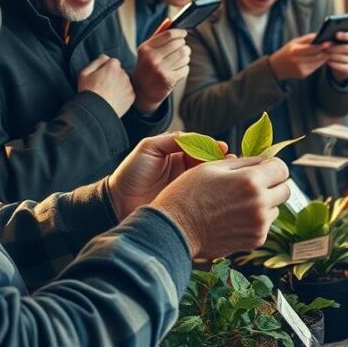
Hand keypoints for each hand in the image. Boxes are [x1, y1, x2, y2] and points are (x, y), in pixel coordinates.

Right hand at [78, 54, 134, 116]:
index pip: (111, 62)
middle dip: (112, 77)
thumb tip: (106, 57)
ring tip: (107, 95)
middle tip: (102, 87)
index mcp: (113, 65)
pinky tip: (113, 100)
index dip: (104, 70)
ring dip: (118, 86)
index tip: (99, 78)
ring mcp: (129, 85)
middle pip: (119, 72)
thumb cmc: (88, 92)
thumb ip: (97, 61)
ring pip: (124, 82)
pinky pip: (127, 93)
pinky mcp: (132, 96)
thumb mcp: (85, 73)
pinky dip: (122, 95)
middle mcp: (124, 73)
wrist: (96, 111)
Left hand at [107, 133, 227, 219]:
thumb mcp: (149, 148)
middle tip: (231, 163)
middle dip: (222, 163)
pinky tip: (223, 193)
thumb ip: (172, 140)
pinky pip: (204, 200)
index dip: (213, 149)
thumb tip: (198, 139)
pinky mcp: (187, 208)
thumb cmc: (130, 173)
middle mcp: (186, 172)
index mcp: (179, 156)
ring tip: (230, 176)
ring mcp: (187, 190)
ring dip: (221, 178)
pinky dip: (215, 195)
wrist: (116, 203)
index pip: (202, 149)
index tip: (223, 149)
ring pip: (210, 182)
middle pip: (210, 165)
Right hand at [131, 24, 189, 113]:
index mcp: (145, 48)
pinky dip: (185, 67)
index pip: (168, 35)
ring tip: (182, 58)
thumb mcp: (148, 50)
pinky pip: (185, 68)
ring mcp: (159, 70)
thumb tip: (170, 20)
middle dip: (184, 45)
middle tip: (184, 47)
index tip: (184, 33)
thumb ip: (158, 35)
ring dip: (186, 56)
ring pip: (183, 56)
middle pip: (178, 45)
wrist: (142, 90)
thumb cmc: (147, 65)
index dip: (179, 32)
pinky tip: (179, 69)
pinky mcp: (168, 80)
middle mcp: (151, 58)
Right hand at [153, 156, 290, 257]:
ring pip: (276, 208)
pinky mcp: (255, 239)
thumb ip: (243, 162)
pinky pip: (266, 224)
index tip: (262, 168)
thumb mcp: (212, 167)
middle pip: (285, 189)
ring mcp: (259, 224)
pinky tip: (235, 217)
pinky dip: (256, 220)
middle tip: (253, 185)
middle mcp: (259, 203)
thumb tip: (263, 160)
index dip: (272, 166)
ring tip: (239, 203)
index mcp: (250, 181)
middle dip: (273, 184)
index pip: (282, 168)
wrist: (175, 230)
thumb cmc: (189, 194)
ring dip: (265, 203)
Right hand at [269, 33, 328, 80]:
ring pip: (318, 62)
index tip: (330, 42)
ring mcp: (301, 69)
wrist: (276, 67)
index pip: (312, 49)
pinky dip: (321, 62)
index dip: (322, 46)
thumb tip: (320, 35)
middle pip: (317, 56)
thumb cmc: (286, 52)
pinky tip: (324, 57)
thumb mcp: (294, 42)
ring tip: (331, 51)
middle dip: (327, 51)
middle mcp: (298, 61)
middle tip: (334, 46)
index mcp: (295, 51)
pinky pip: (316, 67)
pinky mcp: (304, 74)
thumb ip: (307, 39)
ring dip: (326, 57)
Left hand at [326, 30, 347, 81]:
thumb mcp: (335, 40)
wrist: (338, 60)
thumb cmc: (336, 45)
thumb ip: (332, 38)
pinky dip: (336, 65)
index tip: (336, 35)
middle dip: (336, 49)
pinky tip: (329, 62)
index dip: (345, 35)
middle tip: (327, 49)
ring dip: (335, 57)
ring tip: (326, 56)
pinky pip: (345, 67)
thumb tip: (326, 38)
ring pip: (346, 58)